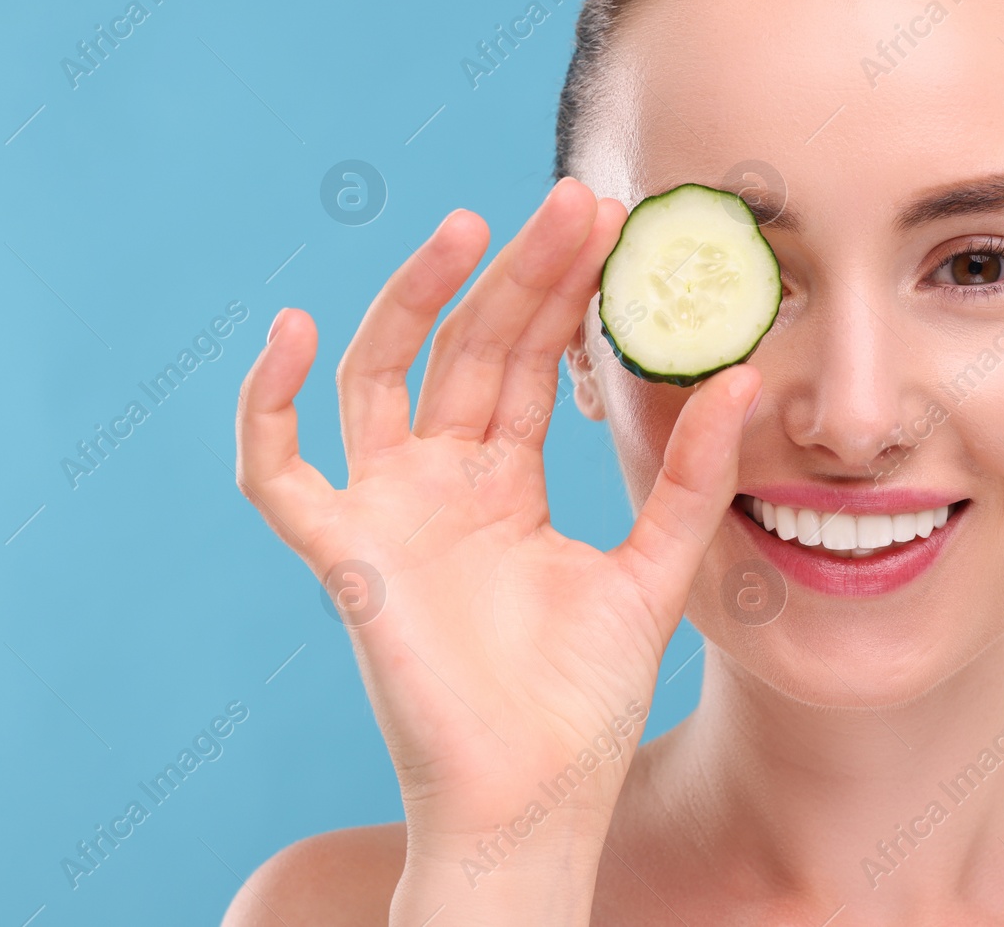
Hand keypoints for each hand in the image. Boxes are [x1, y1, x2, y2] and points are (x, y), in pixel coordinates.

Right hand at [234, 177, 759, 908]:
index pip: (529, 359)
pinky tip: (290, 330)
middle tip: (576, 201)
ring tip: (469, 226)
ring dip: (415, 298)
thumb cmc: (581, 703)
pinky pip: (275, 474)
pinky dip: (265, 405)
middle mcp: (439, 480)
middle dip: (519, 273)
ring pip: (380, 375)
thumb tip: (738, 375)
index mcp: (504, 480)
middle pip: (469, 348)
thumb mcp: (653, 570)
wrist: (533, 802)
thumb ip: (689, 478)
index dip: (566, 292)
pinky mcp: (342, 555)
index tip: (615, 224)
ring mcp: (386, 510)